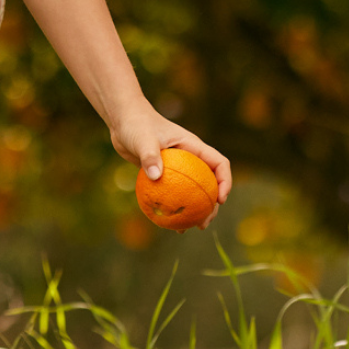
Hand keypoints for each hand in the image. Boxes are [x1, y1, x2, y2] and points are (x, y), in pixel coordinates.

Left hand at [110, 104, 231, 225]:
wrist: (122, 120)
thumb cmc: (136, 124)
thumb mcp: (143, 139)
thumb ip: (149, 156)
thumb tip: (155, 177)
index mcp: (193, 147)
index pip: (219, 164)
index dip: (225, 181)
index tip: (220, 199)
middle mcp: (189, 158)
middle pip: (208, 183)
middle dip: (210, 205)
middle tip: (203, 223)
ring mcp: (176, 167)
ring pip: (190, 191)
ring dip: (192, 210)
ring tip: (187, 229)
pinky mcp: (162, 173)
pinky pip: (170, 193)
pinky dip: (170, 207)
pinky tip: (164, 222)